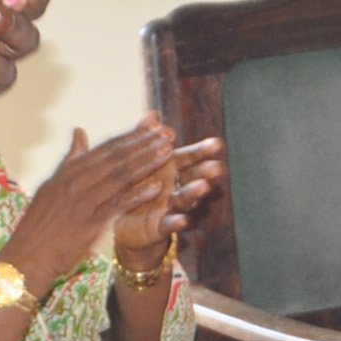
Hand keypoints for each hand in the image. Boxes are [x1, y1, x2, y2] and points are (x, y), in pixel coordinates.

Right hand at [0, 119, 175, 295]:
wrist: (26, 257)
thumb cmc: (39, 225)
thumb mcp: (51, 186)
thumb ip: (70, 159)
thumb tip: (80, 131)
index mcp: (68, 172)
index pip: (106, 148)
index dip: (131, 136)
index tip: (152, 126)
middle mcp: (75, 182)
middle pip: (116, 158)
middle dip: (144, 144)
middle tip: (168, 133)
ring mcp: (82, 201)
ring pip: (119, 177)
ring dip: (146, 163)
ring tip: (167, 152)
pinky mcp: (88, 223)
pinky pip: (118, 205)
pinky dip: (137, 194)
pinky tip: (156, 186)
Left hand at [111, 120, 225, 267]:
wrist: (122, 221)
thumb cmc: (135, 187)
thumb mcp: (138, 161)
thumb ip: (147, 138)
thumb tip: (152, 114)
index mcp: (171, 168)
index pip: (190, 156)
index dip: (203, 151)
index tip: (217, 144)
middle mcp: (175, 186)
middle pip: (194, 176)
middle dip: (205, 171)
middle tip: (218, 167)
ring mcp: (170, 207)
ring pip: (185, 198)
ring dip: (194, 192)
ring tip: (204, 186)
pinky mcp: (160, 226)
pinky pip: (169, 224)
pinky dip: (177, 222)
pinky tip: (184, 220)